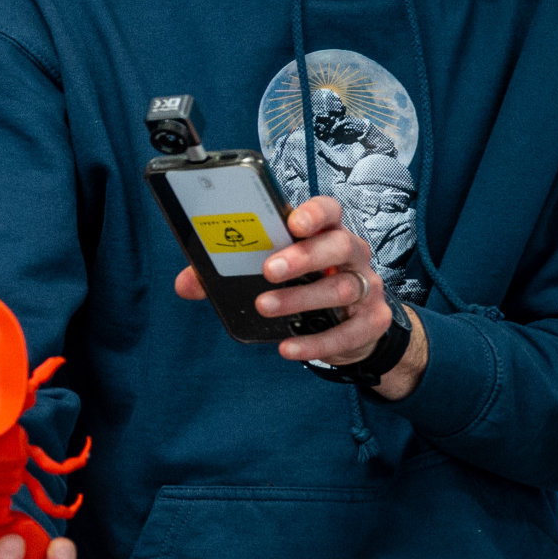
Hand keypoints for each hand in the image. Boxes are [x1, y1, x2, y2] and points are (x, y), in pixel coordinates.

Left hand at [172, 193, 425, 396]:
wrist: (352, 329)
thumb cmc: (305, 287)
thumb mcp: (272, 274)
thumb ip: (229, 273)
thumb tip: (186, 284)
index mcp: (326, 234)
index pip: (330, 211)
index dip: (315, 213)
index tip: (293, 222)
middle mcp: (353, 256)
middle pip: (339, 246)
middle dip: (304, 257)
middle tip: (268, 270)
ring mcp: (367, 288)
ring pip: (341, 288)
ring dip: (300, 299)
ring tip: (265, 306)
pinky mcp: (372, 322)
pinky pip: (347, 332)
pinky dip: (315, 342)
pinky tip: (288, 348)